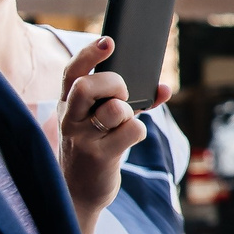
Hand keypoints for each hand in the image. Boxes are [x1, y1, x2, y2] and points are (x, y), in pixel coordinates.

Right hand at [54, 36, 160, 226]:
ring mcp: (82, 139)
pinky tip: (129, 139)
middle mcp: (70, 119)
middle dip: (114, 83)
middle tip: (123, 94)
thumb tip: (164, 88)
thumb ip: (129, 101)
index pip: (72, 72)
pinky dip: (138, 131)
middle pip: (88, 86)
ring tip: (123, 122)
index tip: (109, 42)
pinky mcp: (99, 157)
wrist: (78, 192)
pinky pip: (132, 130)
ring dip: (128, 111)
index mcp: (68, 105)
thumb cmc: (95, 148)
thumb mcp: (101, 123)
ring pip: (114, 109)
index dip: (89, 54)